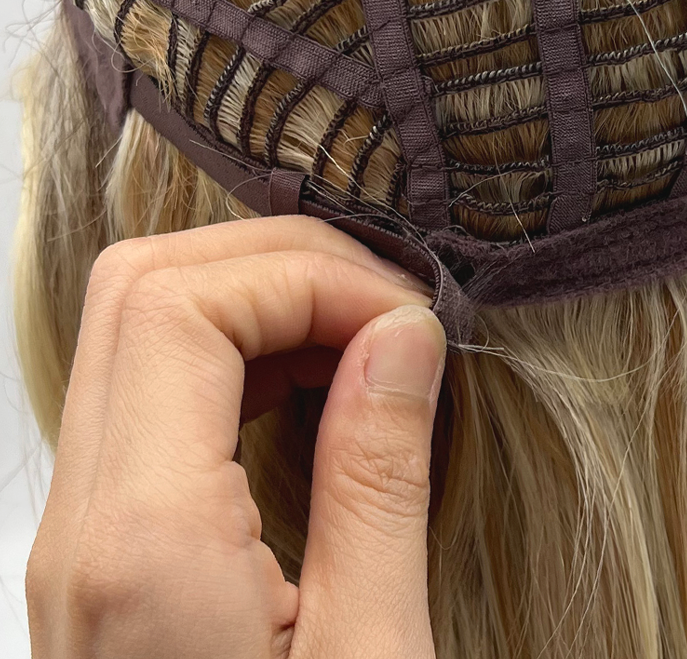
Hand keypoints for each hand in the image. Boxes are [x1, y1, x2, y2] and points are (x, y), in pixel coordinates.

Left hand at [25, 215, 447, 657]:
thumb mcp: (373, 658)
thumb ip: (378, 477)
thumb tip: (401, 333)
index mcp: (142, 547)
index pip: (182, 307)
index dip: (307, 279)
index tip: (408, 320)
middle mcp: (83, 525)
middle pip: (142, 287)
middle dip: (279, 264)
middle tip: (388, 309)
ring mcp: (81, 531)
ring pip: (140, 322)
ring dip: (259, 297)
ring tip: (364, 335)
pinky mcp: (107, 541)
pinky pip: (155, 384)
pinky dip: (240, 346)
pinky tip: (316, 382)